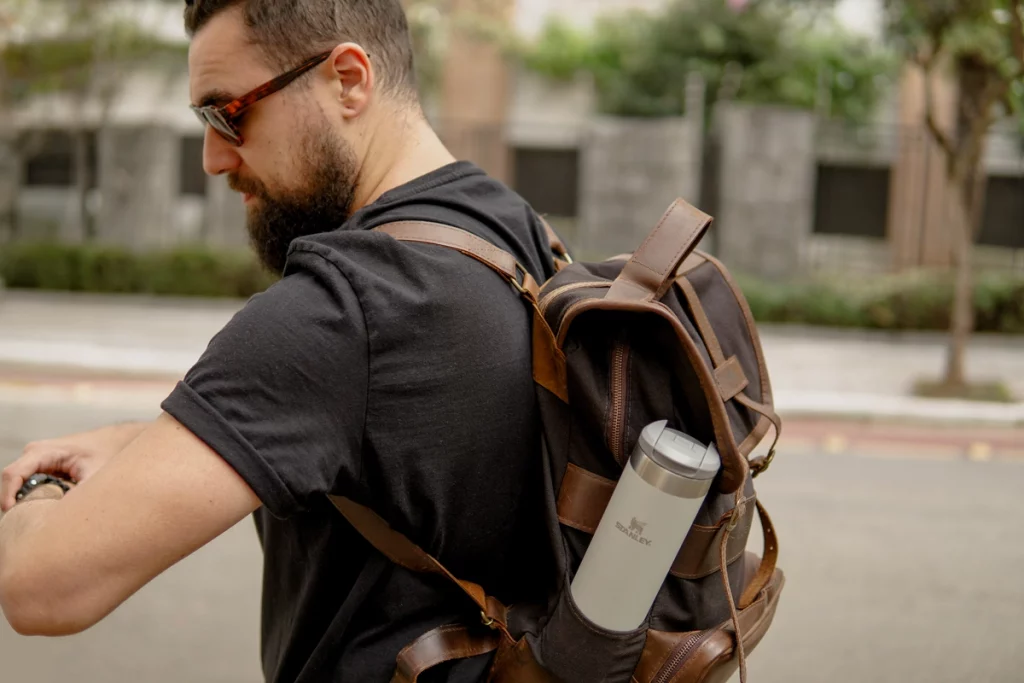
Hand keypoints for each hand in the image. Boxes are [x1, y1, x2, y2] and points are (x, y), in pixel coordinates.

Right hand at [1, 422, 148, 511]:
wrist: (115, 442)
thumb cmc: (107, 454)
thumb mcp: (95, 475)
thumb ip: (80, 493)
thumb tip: (63, 515)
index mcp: (43, 452)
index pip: (12, 474)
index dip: (8, 496)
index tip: (14, 516)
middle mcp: (34, 455)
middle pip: (10, 483)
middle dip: (15, 504)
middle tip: (28, 525)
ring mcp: (34, 462)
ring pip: (17, 487)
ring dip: (24, 503)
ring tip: (40, 518)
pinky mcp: (39, 470)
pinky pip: (26, 488)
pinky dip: (32, 500)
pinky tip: (47, 510)